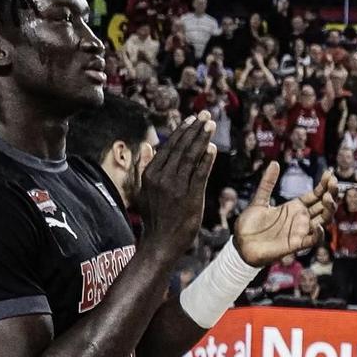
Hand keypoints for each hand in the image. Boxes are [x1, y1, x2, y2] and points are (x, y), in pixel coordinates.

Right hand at [138, 116, 216, 256]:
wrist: (160, 242)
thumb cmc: (154, 216)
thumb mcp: (143, 190)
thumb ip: (145, 166)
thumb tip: (147, 145)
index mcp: (150, 174)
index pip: (168, 146)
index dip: (182, 131)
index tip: (192, 119)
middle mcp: (161, 178)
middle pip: (180, 148)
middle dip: (194, 129)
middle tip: (205, 114)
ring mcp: (176, 187)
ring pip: (190, 157)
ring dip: (201, 139)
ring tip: (210, 124)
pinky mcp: (190, 197)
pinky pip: (200, 174)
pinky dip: (206, 160)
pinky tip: (212, 148)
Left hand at [233, 167, 337, 264]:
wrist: (241, 245)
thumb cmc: (250, 225)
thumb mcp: (259, 201)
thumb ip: (267, 183)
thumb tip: (274, 163)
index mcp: (294, 207)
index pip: (315, 195)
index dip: (324, 185)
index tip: (330, 174)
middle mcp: (301, 219)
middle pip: (323, 206)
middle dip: (331, 194)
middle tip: (333, 183)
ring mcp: (300, 231)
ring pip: (323, 220)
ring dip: (329, 210)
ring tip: (328, 197)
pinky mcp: (296, 244)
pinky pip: (313, 240)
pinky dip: (318, 233)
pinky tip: (318, 224)